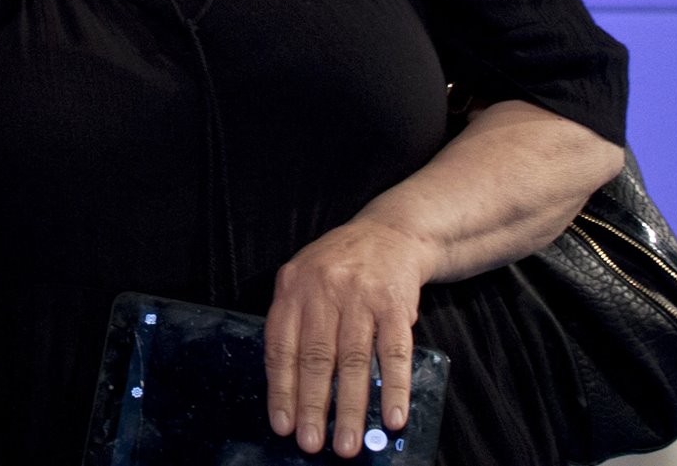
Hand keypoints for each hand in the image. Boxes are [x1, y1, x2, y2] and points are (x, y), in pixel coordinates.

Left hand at [264, 219, 432, 456]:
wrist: (390, 232)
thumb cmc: (341, 267)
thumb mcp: (306, 281)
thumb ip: (295, 323)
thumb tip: (288, 387)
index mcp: (292, 288)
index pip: (281, 346)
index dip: (281, 389)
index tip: (283, 425)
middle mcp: (322, 290)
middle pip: (315, 358)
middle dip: (313, 406)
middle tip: (312, 443)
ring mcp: (360, 296)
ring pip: (353, 360)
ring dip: (350, 407)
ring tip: (347, 443)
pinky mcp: (395, 303)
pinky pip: (394, 352)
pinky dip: (394, 388)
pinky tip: (391, 416)